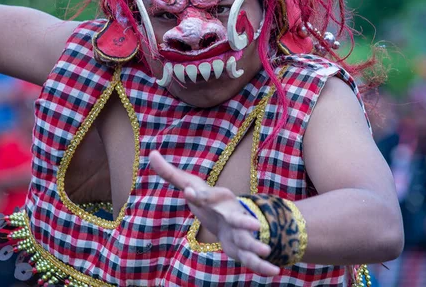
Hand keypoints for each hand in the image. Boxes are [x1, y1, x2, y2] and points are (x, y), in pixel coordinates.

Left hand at [149, 150, 279, 275]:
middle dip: (245, 221)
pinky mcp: (242, 249)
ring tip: (265, 250)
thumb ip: (170, 173)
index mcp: (219, 198)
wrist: (231, 215)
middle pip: (238, 217)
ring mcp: (239, 232)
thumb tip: (152, 154)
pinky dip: (263, 266)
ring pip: (249, 240)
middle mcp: (232, 214)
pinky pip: (253, 259)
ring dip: (257, 245)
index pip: (209, 195)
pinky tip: (274, 272)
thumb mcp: (190, 185)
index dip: (199, 195)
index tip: (188, 192)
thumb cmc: (208, 199)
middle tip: (254, 225)